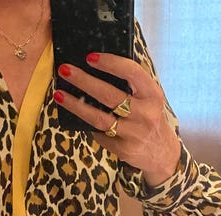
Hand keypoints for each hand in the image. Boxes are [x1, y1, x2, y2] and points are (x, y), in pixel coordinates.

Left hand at [54, 53, 180, 186]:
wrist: (161, 153)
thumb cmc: (149, 118)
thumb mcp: (148, 100)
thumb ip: (130, 87)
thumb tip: (94, 70)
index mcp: (153, 94)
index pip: (132, 72)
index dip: (110, 63)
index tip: (90, 57)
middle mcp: (145, 113)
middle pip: (110, 95)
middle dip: (84, 81)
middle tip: (65, 71)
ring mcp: (134, 133)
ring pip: (99, 118)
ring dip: (76, 105)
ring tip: (59, 94)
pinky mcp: (123, 149)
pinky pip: (99, 134)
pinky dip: (86, 124)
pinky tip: (74, 116)